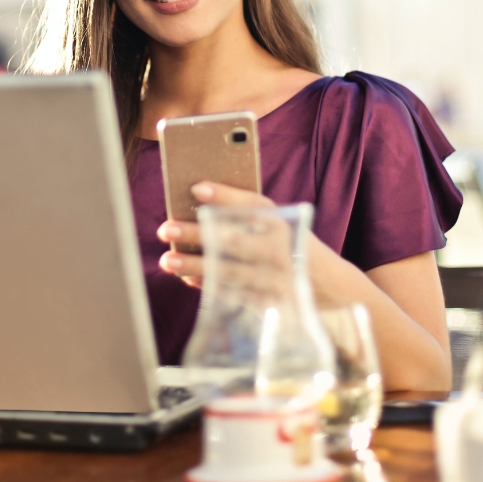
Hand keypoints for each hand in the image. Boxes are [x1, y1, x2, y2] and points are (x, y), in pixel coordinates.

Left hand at [156, 181, 282, 294]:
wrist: (327, 288)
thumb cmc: (287, 246)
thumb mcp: (278, 225)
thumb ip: (245, 214)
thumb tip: (197, 200)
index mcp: (282, 222)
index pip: (252, 205)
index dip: (224, 196)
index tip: (195, 188)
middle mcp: (280, 250)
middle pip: (233, 240)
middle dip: (197, 234)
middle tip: (166, 229)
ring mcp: (276, 280)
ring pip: (228, 271)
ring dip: (194, 265)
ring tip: (166, 260)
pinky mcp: (270, 305)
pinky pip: (233, 295)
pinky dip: (209, 285)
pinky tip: (187, 278)